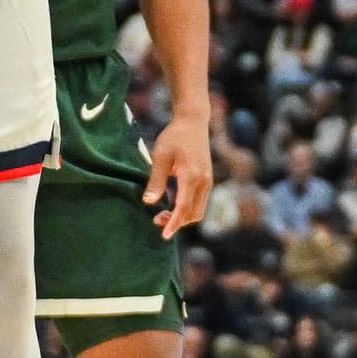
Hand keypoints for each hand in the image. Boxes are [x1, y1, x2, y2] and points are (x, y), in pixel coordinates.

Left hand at [145, 110, 212, 237]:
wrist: (192, 122)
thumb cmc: (174, 137)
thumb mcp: (160, 156)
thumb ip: (155, 180)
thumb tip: (149, 202)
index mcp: (192, 176)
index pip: (183, 208)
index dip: (173, 223)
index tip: (164, 235)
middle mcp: (204, 182)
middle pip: (193, 214)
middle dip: (177, 222)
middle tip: (156, 219)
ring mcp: (208, 181)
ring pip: (198, 210)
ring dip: (182, 217)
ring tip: (162, 213)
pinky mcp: (207, 180)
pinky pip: (199, 202)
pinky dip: (187, 209)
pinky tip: (172, 204)